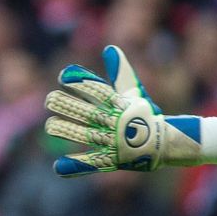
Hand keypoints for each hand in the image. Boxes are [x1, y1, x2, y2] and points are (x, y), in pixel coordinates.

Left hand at [44, 44, 205, 176]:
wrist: (167, 143)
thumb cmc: (146, 114)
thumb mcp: (135, 92)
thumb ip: (120, 72)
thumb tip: (110, 48)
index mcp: (120, 105)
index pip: (100, 91)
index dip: (82, 83)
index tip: (64, 76)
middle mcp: (116, 123)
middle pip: (89, 113)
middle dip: (69, 106)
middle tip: (49, 100)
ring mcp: (114, 142)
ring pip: (87, 136)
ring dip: (68, 131)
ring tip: (50, 126)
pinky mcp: (113, 160)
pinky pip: (93, 163)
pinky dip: (77, 166)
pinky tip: (59, 166)